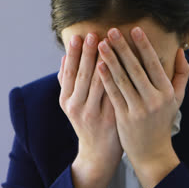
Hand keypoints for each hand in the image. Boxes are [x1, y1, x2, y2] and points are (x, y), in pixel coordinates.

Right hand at [57, 33, 122, 173]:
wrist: (97, 153)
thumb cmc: (86, 123)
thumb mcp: (71, 104)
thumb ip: (67, 82)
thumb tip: (63, 58)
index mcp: (65, 100)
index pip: (68, 72)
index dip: (73, 54)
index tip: (79, 36)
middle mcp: (76, 107)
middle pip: (82, 76)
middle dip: (88, 54)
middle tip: (94, 34)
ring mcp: (93, 114)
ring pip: (98, 84)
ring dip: (105, 63)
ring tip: (109, 45)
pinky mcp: (109, 120)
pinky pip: (114, 95)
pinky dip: (119, 80)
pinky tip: (125, 66)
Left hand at [96, 27, 188, 187]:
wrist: (152, 153)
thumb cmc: (163, 121)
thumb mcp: (177, 99)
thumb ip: (182, 74)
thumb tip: (180, 51)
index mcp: (167, 92)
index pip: (154, 64)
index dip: (144, 46)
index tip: (134, 29)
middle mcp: (154, 99)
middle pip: (136, 69)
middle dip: (123, 48)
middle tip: (111, 31)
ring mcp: (138, 109)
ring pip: (122, 80)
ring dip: (110, 60)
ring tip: (100, 44)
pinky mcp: (124, 118)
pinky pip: (113, 94)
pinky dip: (106, 79)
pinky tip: (98, 66)